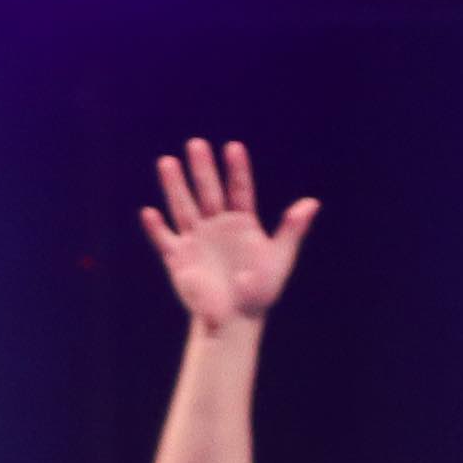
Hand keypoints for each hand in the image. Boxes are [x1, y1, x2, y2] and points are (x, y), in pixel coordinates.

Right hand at [138, 138, 316, 332]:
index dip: (237, 170)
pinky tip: (150, 213)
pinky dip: (156, 228)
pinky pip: (165, 239)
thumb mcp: (279, 258)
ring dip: (175, 186)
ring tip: (167, 162)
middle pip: (208, 192)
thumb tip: (312, 203)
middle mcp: (217, 225)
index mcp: (242, 223)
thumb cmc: (260, 290)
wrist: (235, 319)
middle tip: (197, 144)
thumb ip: (291, 230)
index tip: (233, 148)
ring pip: (183, 207)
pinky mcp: (178, 258)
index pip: (239, 190)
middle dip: (202, 169)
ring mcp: (196, 239)